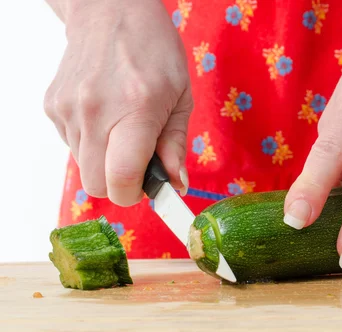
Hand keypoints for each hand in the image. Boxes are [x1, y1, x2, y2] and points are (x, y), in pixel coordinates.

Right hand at [44, 0, 192, 205]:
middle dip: (120, 183)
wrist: (111, 11)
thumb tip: (175, 184)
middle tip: (139, 160)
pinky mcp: (52, 107)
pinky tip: (106, 115)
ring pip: (84, 167)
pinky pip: (72, 146)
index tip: (148, 187)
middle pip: (97, 184)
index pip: (122, 178)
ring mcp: (68, 109)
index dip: (135, 194)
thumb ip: (176, 145)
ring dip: (106, 161)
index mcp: (135, 109)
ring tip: (123, 127)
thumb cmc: (155, 52)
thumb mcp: (181, 97)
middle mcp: (95, 112)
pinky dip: (91, 143)